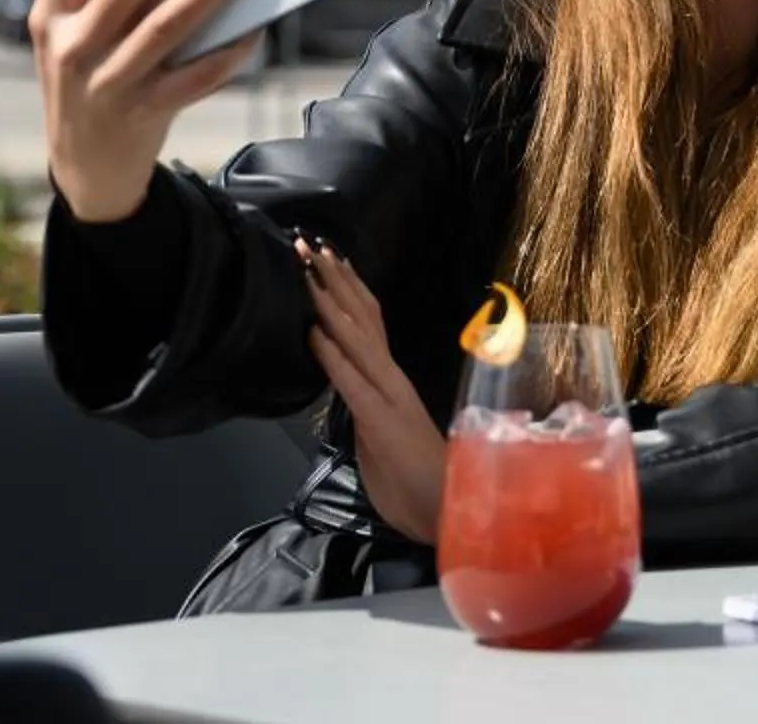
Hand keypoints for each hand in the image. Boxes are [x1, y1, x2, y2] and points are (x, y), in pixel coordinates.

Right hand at [30, 0, 259, 222]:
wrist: (86, 171)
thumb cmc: (93, 81)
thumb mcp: (76, 38)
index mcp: (49, 18)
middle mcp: (72, 48)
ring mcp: (108, 83)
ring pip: (167, 23)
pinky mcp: (145, 113)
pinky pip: (197, 75)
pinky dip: (230, 48)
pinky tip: (258, 24)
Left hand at [298, 238, 447, 544]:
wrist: (448, 514)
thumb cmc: (417, 485)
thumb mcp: (382, 437)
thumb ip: (370, 408)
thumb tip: (352, 390)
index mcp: (391, 382)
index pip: (368, 325)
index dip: (346, 290)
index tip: (327, 258)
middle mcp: (392, 379)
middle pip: (362, 318)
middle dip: (333, 280)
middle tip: (309, 242)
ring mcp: (389, 397)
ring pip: (358, 339)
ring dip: (330, 303)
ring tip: (309, 271)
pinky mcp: (383, 422)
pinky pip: (355, 383)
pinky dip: (334, 356)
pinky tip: (315, 334)